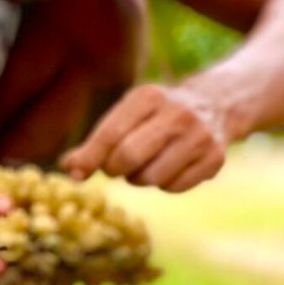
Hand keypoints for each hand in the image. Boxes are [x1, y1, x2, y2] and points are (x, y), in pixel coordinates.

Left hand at [60, 84, 228, 191]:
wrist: (214, 105)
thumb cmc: (156, 115)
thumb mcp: (128, 114)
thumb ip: (97, 141)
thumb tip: (69, 168)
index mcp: (149, 97)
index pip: (111, 133)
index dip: (90, 157)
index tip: (76, 173)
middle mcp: (177, 113)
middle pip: (129, 157)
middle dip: (115, 169)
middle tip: (116, 167)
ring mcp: (199, 136)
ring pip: (151, 178)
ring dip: (139, 179)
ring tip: (146, 164)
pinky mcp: (214, 159)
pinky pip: (174, 188)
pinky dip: (165, 184)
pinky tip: (169, 168)